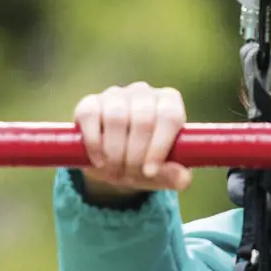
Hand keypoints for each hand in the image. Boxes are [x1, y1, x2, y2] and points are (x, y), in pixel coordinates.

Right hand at [75, 81, 190, 201]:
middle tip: (129, 176)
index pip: (169, 116)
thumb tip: (180, 175)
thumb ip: (177, 177)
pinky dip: (94, 143)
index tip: (149, 171)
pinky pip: (91, 116)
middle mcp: (144, 92)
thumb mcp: (163, 175)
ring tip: (115, 172)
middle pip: (143, 118)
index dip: (159, 146)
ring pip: (116, 117)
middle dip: (135, 155)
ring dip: (114, 152)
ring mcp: (115, 95)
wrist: (112, 164)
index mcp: (169, 103)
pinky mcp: (90, 103)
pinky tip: (99, 160)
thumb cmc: (145, 164)